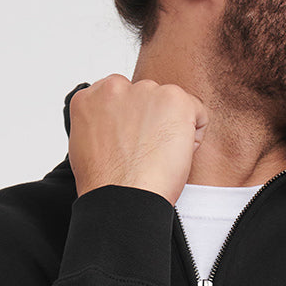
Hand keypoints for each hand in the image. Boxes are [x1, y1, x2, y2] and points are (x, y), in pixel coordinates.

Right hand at [67, 74, 207, 204]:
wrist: (122, 197)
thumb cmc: (107, 182)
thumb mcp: (87, 145)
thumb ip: (103, 123)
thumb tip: (118, 125)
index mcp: (91, 97)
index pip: (123, 99)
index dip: (132, 124)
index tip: (131, 144)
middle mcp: (116, 87)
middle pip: (149, 99)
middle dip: (152, 123)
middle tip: (145, 154)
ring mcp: (146, 90)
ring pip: (173, 105)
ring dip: (172, 129)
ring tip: (157, 157)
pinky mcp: (174, 99)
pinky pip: (198, 113)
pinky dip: (193, 137)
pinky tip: (174, 156)